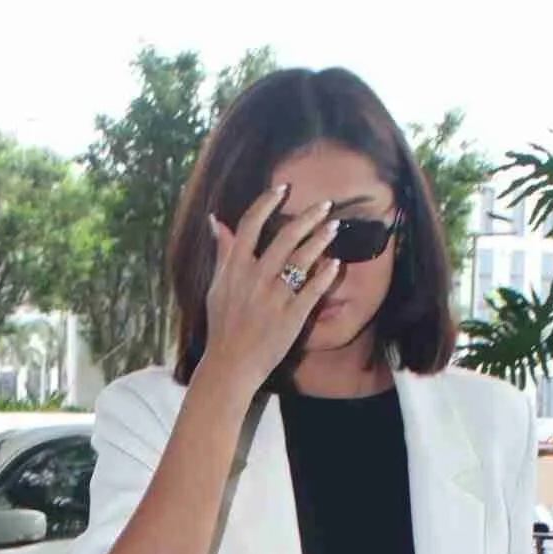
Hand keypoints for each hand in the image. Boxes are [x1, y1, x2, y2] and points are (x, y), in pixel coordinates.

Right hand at [199, 183, 341, 396]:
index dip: (267, 202)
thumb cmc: (223, 326)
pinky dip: (325, 274)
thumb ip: (222, 253)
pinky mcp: (291, 316)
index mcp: (234, 269)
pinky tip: (336, 264)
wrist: (231, 365)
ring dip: (321, 240)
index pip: (251, 224)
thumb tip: (216, 222)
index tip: (283, 189)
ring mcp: (274, 298)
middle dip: (308, 217)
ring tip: (335, 228)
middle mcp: (254, 279)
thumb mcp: (217, 287)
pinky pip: (313, 289)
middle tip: (325, 205)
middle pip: (284, 237)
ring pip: (302, 259)